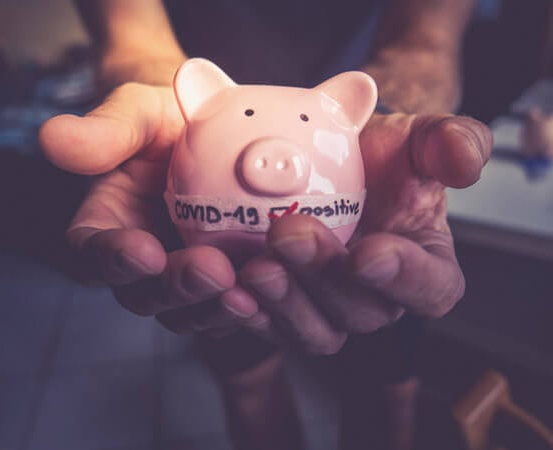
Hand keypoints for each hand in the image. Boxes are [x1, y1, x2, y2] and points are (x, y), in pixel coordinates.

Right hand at [40, 83, 263, 334]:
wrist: (214, 129)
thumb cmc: (168, 119)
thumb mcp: (140, 112)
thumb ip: (107, 130)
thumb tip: (53, 139)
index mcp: (106, 225)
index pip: (94, 252)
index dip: (114, 259)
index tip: (144, 250)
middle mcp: (140, 261)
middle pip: (145, 294)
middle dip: (177, 287)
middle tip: (213, 270)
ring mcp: (182, 275)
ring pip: (188, 312)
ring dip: (214, 309)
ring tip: (247, 295)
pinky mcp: (222, 281)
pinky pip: (228, 306)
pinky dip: (248, 308)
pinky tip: (274, 296)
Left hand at [235, 113, 491, 354]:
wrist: (332, 162)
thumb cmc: (382, 157)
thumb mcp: (417, 139)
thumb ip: (449, 142)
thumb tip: (467, 162)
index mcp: (424, 267)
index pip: (431, 288)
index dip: (404, 278)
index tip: (370, 253)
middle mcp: (378, 298)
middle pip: (361, 311)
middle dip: (324, 277)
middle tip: (287, 233)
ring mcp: (329, 308)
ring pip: (315, 330)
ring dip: (284, 304)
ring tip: (254, 268)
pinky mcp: (287, 309)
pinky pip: (270, 324)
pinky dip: (247, 311)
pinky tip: (225, 286)